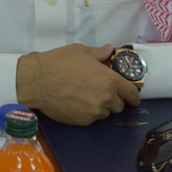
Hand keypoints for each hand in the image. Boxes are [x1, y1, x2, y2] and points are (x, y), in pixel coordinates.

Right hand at [16, 43, 140, 125]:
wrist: (37, 81)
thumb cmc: (59, 62)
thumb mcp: (80, 51)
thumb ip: (99, 53)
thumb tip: (110, 50)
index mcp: (110, 80)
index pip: (132, 94)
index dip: (134, 96)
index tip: (132, 97)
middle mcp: (106, 98)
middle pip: (119, 105)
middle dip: (113, 99)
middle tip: (99, 91)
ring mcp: (95, 112)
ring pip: (105, 112)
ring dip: (100, 106)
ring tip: (85, 97)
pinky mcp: (84, 122)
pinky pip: (92, 118)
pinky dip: (88, 113)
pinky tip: (76, 103)